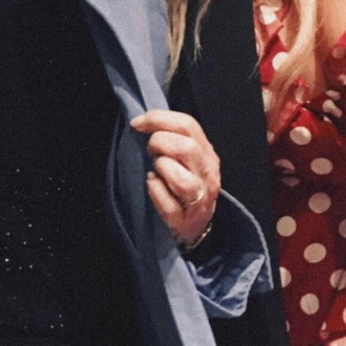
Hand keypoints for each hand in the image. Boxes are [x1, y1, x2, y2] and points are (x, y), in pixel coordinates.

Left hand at [131, 109, 219, 248]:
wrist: (197, 226)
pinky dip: (155, 192)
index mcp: (207, 153)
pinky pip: (169, 206)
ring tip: (155, 170)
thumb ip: (174, 138)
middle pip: (187, 148)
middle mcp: (208, 174)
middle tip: (150, 151)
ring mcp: (200, 199)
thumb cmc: (186, 186)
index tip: (137, 123)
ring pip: (182, 180)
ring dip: (161, 169)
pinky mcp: (186, 222)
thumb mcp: (187, 158)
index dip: (159, 119)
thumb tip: (143, 122)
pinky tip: (152, 185)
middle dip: (160, 143)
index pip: (188, 125)